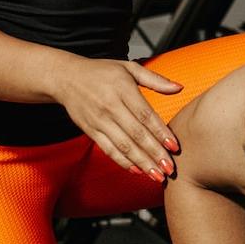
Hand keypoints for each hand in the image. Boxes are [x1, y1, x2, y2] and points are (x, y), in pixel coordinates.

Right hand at [53, 55, 181, 176]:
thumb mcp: (129, 68)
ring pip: (123, 146)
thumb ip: (154, 79)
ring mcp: (99, 121)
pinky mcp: (90, 130)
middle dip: (154, 153)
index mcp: (122, 89)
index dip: (160, 132)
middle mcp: (110, 106)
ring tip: (157, 175)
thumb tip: (178, 87)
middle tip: (170, 168)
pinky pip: (108, 149)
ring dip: (141, 163)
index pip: (145, 115)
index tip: (174, 146)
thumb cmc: (101, 71)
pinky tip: (137, 171)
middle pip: (136, 134)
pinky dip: (122, 162)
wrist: (66, 77)